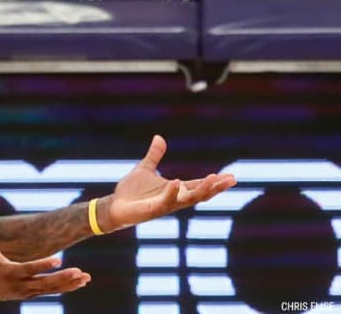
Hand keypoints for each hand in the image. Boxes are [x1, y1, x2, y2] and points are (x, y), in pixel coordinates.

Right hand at [0, 212, 89, 301]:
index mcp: (10, 272)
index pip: (29, 269)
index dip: (43, 265)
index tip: (59, 259)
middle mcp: (20, 285)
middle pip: (45, 283)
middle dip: (63, 278)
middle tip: (79, 271)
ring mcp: (26, 292)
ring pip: (50, 289)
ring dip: (69, 284)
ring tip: (85, 277)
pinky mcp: (30, 294)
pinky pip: (50, 291)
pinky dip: (65, 287)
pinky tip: (78, 283)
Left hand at [104, 135, 236, 230]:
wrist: (114, 205)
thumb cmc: (131, 191)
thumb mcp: (145, 168)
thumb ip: (154, 155)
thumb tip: (159, 137)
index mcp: (175, 189)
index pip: (199, 185)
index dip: (215, 182)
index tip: (233, 176)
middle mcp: (174, 199)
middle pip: (200, 194)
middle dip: (216, 187)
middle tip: (232, 179)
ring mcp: (164, 205)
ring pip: (188, 199)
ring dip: (200, 190)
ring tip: (212, 178)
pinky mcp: (152, 210)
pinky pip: (165, 202)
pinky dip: (172, 192)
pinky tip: (177, 181)